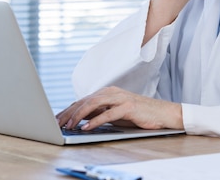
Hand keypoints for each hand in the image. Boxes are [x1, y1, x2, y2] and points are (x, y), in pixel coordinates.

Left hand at [55, 86, 183, 130]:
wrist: (162, 113)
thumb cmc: (138, 114)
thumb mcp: (114, 113)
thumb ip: (99, 113)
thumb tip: (80, 118)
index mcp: (106, 92)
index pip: (82, 100)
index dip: (68, 110)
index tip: (57, 119)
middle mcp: (111, 92)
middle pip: (84, 101)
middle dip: (68, 113)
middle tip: (57, 124)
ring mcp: (120, 98)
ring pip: (93, 104)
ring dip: (78, 116)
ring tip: (69, 126)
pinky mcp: (128, 107)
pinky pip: (107, 114)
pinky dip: (94, 121)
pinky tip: (85, 127)